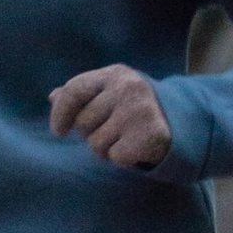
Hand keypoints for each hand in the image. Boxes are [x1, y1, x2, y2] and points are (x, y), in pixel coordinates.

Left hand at [49, 63, 172, 170]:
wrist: (179, 122)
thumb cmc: (134, 108)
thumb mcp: (110, 92)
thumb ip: (82, 94)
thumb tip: (53, 97)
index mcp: (115, 74)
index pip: (74, 90)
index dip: (60, 113)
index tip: (59, 131)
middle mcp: (128, 88)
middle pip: (83, 123)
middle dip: (91, 133)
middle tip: (112, 130)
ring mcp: (139, 111)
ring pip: (97, 144)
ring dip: (107, 148)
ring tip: (125, 138)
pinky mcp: (150, 134)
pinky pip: (115, 157)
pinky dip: (122, 158)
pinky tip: (135, 147)